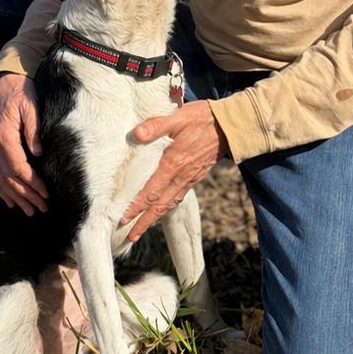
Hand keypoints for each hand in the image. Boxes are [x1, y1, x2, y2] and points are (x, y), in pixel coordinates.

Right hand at [0, 73, 47, 214]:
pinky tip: (11, 202)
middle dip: (27, 195)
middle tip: (43, 208)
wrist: (6, 84)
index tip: (46, 193)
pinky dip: (3, 190)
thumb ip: (33, 130)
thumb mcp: (32, 107)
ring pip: (1, 180)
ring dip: (16, 197)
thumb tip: (38, 153)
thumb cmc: (22, 94)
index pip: (17, 167)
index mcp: (4, 137)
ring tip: (30, 212)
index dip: (32, 183)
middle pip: (9, 178)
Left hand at [120, 101, 227, 242]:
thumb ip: (156, 126)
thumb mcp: (178, 117)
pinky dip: (167, 207)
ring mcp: (190, 178)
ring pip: (169, 203)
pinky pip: (179, 196)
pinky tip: (162, 208)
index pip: (150, 191)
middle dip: (144, 221)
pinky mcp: (196, 176)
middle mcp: (181, 175)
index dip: (136, 206)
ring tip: (142, 229)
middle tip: (130, 236)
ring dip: (155, 218)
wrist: (231, 125)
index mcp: (173, 163)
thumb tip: (135, 134)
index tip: (121, 218)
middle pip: (159, 205)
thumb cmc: (203, 119)